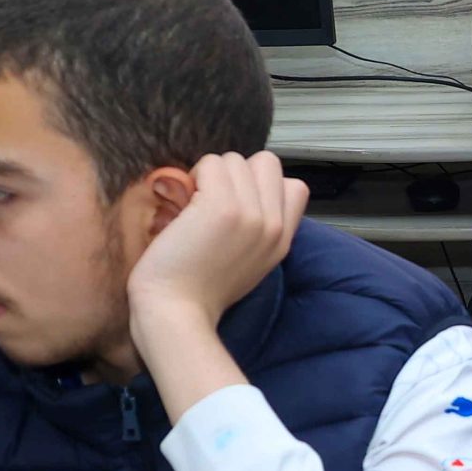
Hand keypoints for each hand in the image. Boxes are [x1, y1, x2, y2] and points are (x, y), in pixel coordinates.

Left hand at [125, 152, 308, 334]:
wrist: (177, 310)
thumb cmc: (200, 291)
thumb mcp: (251, 264)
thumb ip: (262, 231)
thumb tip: (249, 197)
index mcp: (283, 239)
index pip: (294, 187)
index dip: (262, 187)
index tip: (237, 206)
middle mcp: (274, 224)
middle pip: (267, 164)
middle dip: (237, 174)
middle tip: (213, 200)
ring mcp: (251, 214)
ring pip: (235, 160)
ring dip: (210, 174)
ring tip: (195, 205)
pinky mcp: (221, 206)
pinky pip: (211, 164)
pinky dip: (195, 176)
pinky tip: (183, 204)